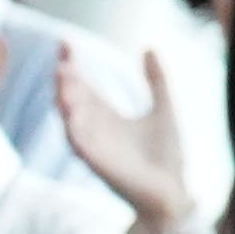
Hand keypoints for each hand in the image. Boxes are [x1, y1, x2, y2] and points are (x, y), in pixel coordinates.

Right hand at [55, 42, 192, 233]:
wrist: (172, 190)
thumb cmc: (166, 156)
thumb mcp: (164, 109)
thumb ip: (157, 80)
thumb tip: (149, 48)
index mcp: (107, 116)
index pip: (83, 85)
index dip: (73, 64)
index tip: (64, 43)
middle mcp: (95, 129)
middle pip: (74, 98)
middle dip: (66, 79)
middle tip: (64, 60)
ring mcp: (95, 146)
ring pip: (72, 118)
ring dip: (65, 98)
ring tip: (62, 77)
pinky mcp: (98, 163)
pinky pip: (80, 145)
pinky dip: (73, 129)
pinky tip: (69, 113)